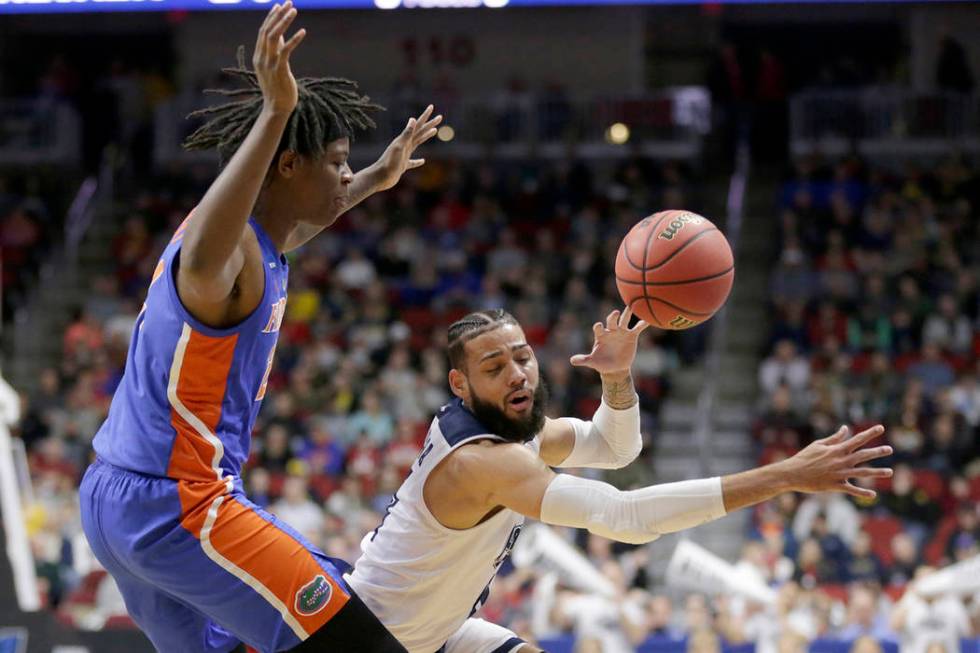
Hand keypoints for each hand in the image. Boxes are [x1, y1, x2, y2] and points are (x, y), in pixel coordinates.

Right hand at [253, 1, 305, 115]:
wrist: (277, 108)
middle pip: (267, 31)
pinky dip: (294, 40)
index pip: (263, 32)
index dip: (271, 18)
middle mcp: (261, 58)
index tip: (279, 5)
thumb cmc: (278, 88)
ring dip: (284, 22)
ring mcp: (269, 64)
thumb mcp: (274, 66)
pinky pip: (286, 51)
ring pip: (274, 37)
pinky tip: (303, 31)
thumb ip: (276, 50)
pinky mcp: (280, 70)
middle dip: (278, 15)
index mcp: (258, 56)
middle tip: (289, 3)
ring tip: (294, 10)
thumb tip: (282, 35)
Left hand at [373, 104, 442, 190]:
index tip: (432, 107)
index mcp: (404, 140)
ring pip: (417, 143)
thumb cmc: (389, 163)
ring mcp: (404, 155)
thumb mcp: (399, 147)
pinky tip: (422, 161)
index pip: (418, 125)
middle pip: (420, 132)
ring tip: (434, 132)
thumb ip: (406, 134)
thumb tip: (413, 119)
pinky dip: (418, 161)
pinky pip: (412, 162)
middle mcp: (404, 145)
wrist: (380, 177)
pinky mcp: (403, 165)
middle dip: (430, 124)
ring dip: (426, 136)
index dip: (425, 116)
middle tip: (440, 117)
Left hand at [569, 307, 648, 377]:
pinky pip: (637, 328)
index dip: (598, 327)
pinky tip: (648, 319)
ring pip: (624, 320)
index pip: (598, 329)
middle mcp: (611, 331)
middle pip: (611, 321)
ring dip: (627, 313)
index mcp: (600, 336)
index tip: (599, 326)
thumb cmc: (601, 363)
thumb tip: (572, 361)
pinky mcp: (631, 335)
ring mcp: (621, 332)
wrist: (615, 368)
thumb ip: (583, 360)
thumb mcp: (592, 362)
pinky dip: (642, 324)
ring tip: (632, 306)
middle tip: (615, 313)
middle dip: (612, 317)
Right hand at [783, 425, 892, 497]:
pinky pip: (851, 490)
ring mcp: (838, 473)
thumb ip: (834, 438)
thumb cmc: (804, 458)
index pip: (856, 439)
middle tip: (890, 449)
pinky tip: (873, 495)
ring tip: (890, 472)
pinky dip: (862, 493)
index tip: (881, 428)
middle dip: (877, 451)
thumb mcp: (818, 445)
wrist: (792, 473)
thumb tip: (845, 428)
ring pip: (862, 473)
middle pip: (863, 455)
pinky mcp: (835, 485)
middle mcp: (840, 461)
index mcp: (836, 449)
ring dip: (877, 472)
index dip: (869, 433)